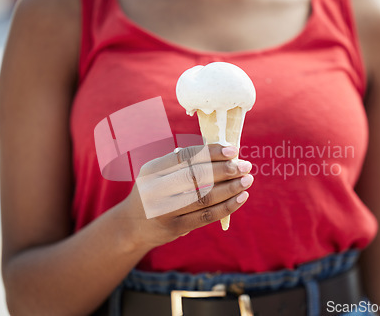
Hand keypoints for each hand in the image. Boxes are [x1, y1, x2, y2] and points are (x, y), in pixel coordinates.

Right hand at [120, 144, 253, 247]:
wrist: (132, 226)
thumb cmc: (154, 191)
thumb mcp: (158, 173)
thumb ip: (182, 163)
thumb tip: (221, 152)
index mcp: (152, 170)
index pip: (185, 157)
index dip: (211, 152)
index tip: (232, 150)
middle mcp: (155, 190)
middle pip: (196, 177)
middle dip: (224, 170)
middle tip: (245, 166)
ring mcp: (164, 211)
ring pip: (203, 198)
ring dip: (230, 188)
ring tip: (247, 180)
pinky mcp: (174, 228)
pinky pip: (205, 216)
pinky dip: (226, 207)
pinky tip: (241, 198)